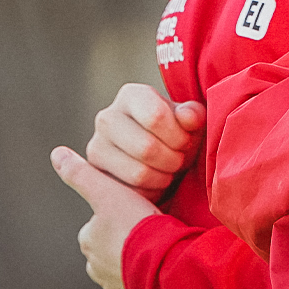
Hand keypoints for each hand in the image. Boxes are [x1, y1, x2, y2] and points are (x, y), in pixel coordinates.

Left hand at [52, 145, 158, 288]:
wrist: (165, 267)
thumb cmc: (135, 227)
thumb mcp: (107, 191)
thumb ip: (81, 174)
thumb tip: (56, 154)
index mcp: (90, 242)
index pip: (97, 226)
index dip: (116, 216)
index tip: (135, 214)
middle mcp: (98, 270)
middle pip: (110, 250)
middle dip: (125, 243)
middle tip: (148, 232)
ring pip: (125, 271)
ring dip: (136, 263)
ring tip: (156, 252)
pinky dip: (147, 283)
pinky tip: (160, 272)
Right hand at [85, 83, 205, 199]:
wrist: (159, 156)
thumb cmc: (176, 133)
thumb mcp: (191, 121)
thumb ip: (192, 115)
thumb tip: (188, 117)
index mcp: (131, 95)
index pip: (155, 116)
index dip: (178, 135)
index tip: (186, 142)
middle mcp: (107, 117)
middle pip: (146, 148)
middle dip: (173, 159)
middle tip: (179, 160)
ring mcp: (97, 146)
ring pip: (138, 172)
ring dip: (163, 177)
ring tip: (169, 170)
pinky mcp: (96, 174)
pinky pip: (129, 192)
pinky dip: (150, 192)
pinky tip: (154, 181)